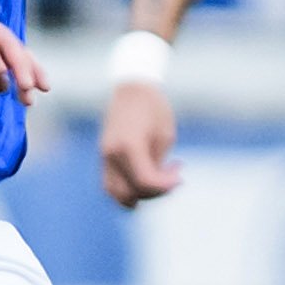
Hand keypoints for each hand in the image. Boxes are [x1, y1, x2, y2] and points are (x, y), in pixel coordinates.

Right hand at [98, 78, 180, 205]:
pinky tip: (145, 178)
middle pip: (129, 192)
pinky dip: (127, 188)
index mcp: (129, 145)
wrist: (133, 89)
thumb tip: (156, 186)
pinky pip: (110, 184)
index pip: (145, 181)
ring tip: (157, 180)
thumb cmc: (153, 109)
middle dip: (154, 192)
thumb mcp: (164, 137)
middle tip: (170, 175)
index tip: (180, 176)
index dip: (165, 186)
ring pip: (115, 193)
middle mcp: (112, 153)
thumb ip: (157, 165)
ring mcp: (104, 156)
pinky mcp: (104, 157)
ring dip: (137, 195)